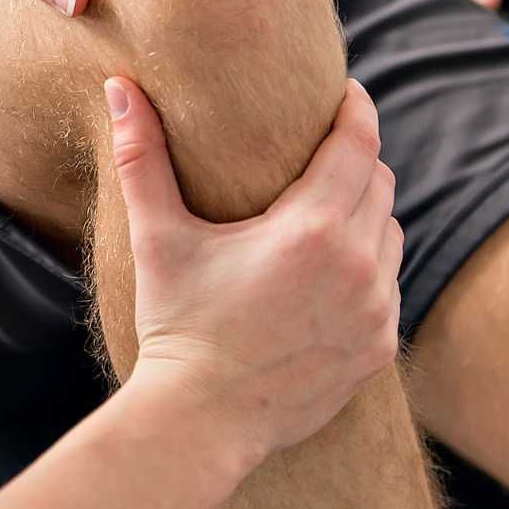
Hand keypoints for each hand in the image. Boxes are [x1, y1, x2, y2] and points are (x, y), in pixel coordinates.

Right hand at [104, 77, 400, 462]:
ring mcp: (376, 311)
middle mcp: (357, 266)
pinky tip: (332, 273)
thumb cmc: (176, 325)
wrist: (200, 421)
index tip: (346, 93)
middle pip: (380, 185)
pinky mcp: (379, 348)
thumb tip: (118, 87)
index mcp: (311, 229)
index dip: (356, 110)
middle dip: (357, 161)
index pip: (358, 145)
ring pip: (390, 235)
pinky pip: (390, 287)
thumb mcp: (157, 238)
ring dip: (367, 216)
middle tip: (325, 152)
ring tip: (328, 212)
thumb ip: (141, 158)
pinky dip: (369, 269)